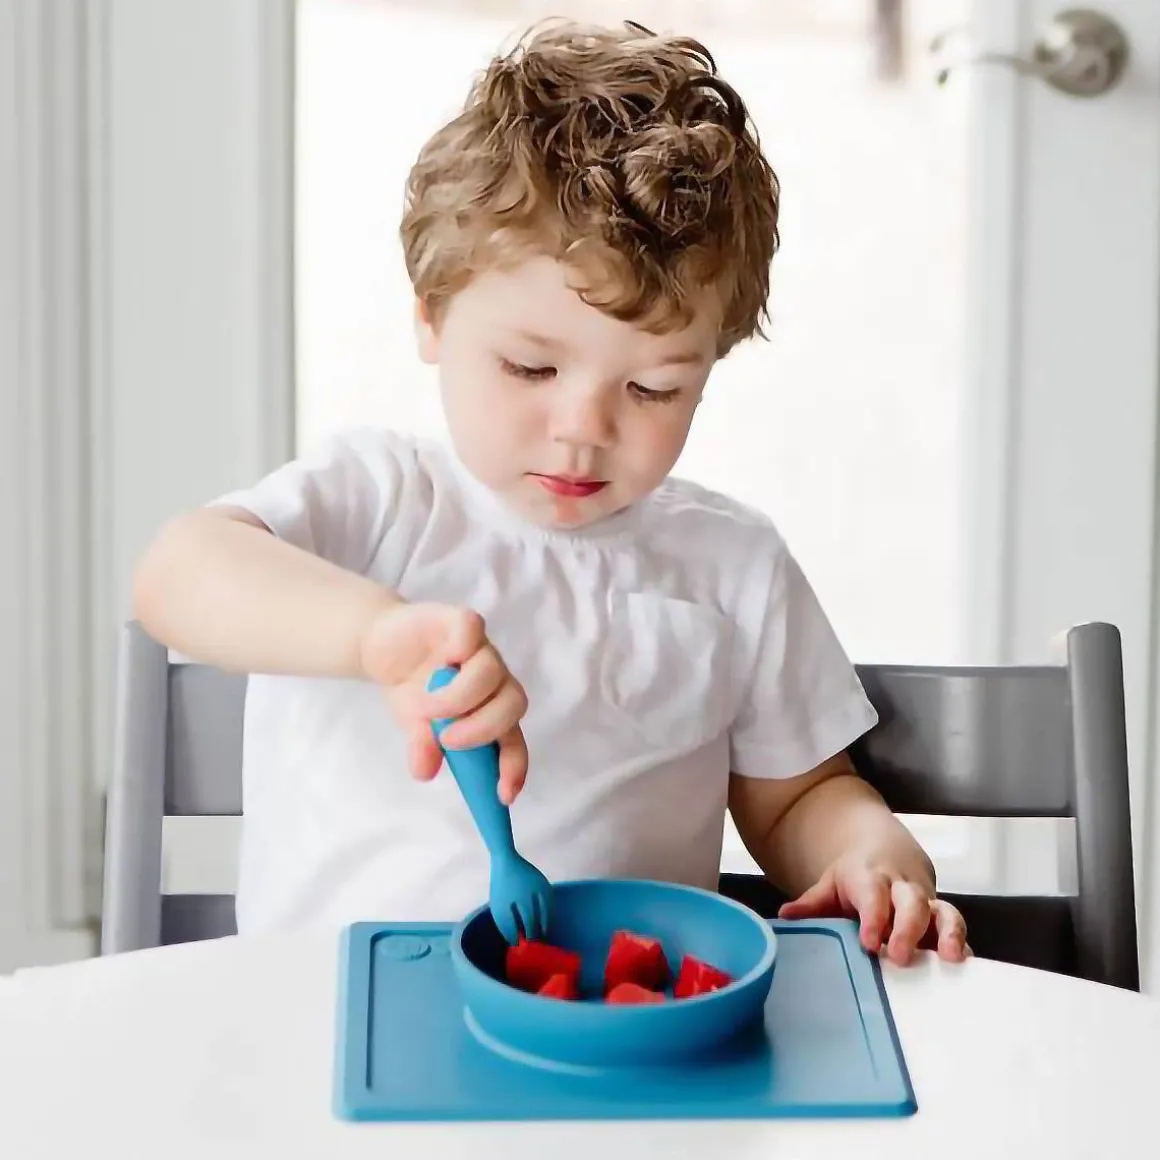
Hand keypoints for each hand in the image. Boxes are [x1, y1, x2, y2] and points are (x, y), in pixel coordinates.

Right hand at [360, 602, 528, 802]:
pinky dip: (459, 647)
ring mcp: (480, 649)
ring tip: (425, 708)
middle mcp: (494, 679)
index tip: (504, 794)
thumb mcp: (414, 726)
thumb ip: (425, 746)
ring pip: (491, 672)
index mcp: (491, 708)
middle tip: (448, 740)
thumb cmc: (410, 688)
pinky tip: (440, 660)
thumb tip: (424, 772)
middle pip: (514, 702)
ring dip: (457, 698)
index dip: (514, 766)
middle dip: (483, 728)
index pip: (513, 740)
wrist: (382, 645)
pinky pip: (471, 630)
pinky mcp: (460, 622)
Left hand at [777, 849, 969, 965]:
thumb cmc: (855, 877)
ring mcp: (927, 902)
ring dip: (948, 933)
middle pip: (911, 903)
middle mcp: (902, 888)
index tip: (869, 942)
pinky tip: (964, 966)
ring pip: (944, 911)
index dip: (874, 917)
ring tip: (949, 957)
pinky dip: (962, 944)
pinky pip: (958, 927)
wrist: (886, 852)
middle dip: (908, 929)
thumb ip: (811, 903)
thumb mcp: (830, 884)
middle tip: (899, 957)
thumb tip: (785, 917)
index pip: (873, 896)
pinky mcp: (942, 916)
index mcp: (870, 878)